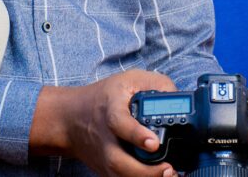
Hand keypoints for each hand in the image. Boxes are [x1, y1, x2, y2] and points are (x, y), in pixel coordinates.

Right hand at [29, 69, 177, 176]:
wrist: (70, 119)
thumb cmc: (104, 97)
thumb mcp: (130, 79)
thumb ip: (156, 84)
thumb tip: (177, 97)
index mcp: (110, 110)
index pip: (119, 123)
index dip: (136, 135)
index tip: (154, 143)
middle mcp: (104, 138)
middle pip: (118, 161)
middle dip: (144, 171)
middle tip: (167, 168)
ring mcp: (103, 157)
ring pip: (119, 176)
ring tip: (168, 175)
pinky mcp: (105, 170)